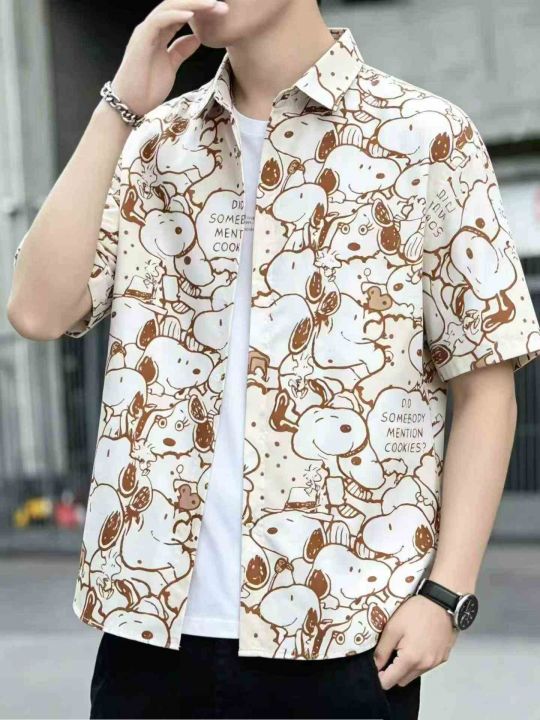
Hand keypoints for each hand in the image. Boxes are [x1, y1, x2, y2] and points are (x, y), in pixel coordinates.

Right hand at [110, 0, 228, 116]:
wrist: (131, 104)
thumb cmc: (147, 87)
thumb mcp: (171, 66)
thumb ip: (181, 50)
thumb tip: (196, 38)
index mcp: (159, 33)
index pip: (181, 14)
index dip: (201, 10)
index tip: (221, 12)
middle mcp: (152, 28)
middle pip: (177, 6)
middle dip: (200, 3)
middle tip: (222, 5)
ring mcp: (145, 32)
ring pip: (168, 8)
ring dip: (191, 4)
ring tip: (211, 4)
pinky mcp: (140, 40)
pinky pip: (159, 21)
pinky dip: (175, 16)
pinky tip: (191, 15)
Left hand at [373, 594, 457, 688]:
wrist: (442, 601)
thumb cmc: (416, 611)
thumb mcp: (392, 627)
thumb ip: (382, 650)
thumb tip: (376, 666)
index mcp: (410, 659)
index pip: (390, 682)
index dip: (380, 676)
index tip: (378, 666)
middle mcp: (425, 665)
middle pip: (403, 680)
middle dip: (394, 671)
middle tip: (391, 651)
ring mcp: (436, 662)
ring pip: (415, 674)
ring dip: (407, 666)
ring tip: (405, 644)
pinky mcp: (443, 657)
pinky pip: (427, 666)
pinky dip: (420, 660)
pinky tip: (418, 642)